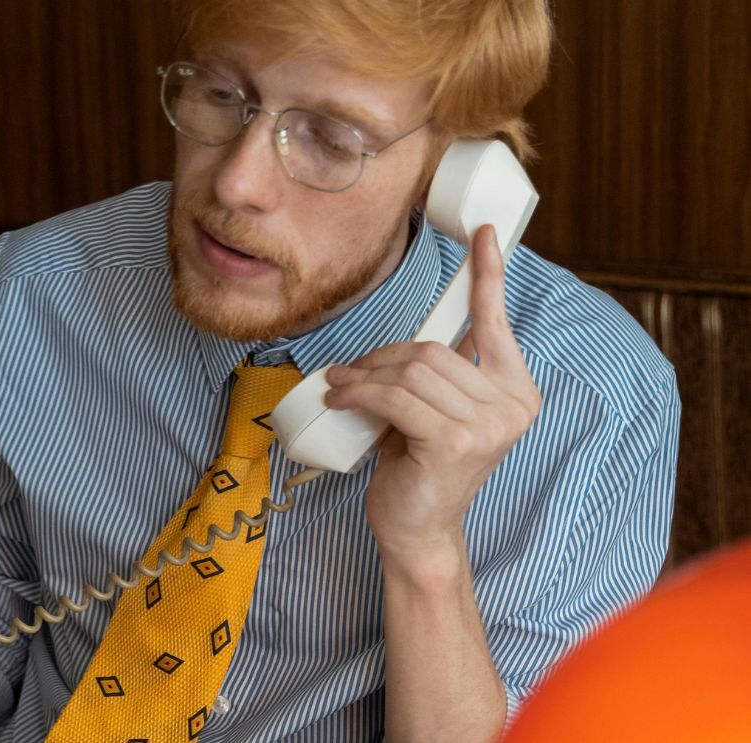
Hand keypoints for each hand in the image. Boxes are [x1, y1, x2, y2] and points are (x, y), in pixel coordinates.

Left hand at [324, 225, 540, 557]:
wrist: (416, 528)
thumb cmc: (419, 467)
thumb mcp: (433, 411)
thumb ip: (436, 373)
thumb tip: (406, 342)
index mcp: (516, 393)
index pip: (497, 323)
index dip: (488, 276)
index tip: (485, 234)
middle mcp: (512, 407)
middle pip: (433, 350)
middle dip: (383, 358)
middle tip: (352, 376)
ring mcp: (488, 426)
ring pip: (411, 371)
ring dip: (366, 377)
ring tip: (342, 389)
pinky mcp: (455, 442)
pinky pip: (395, 397)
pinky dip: (360, 393)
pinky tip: (341, 399)